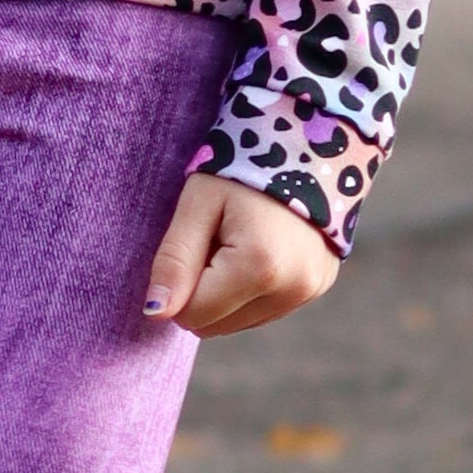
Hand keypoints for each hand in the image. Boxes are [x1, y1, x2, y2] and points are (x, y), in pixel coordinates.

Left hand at [145, 171, 338, 336]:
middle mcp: (292, 288)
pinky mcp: (317, 288)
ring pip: (237, 323)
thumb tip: (155, 313)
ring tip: (240, 240)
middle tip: (217, 239)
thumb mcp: (198, 204)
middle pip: (214, 326)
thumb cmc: (241, 169)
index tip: (196, 241)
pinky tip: (260, 249)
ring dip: (227, 292)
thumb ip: (174, 259)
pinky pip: (263, 311)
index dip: (181, 282)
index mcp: (260, 268)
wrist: (304, 145)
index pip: (191, 314)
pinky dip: (251, 289)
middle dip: (203, 290)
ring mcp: (309, 291)